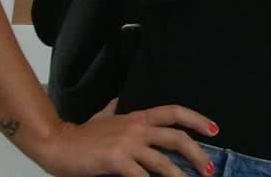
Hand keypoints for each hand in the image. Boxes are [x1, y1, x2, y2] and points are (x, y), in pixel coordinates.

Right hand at [29, 104, 215, 176]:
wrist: (56, 143)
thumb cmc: (79, 134)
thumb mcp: (102, 117)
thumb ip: (114, 110)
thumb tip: (117, 101)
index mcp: (137, 117)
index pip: (174, 113)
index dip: (197, 120)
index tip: (214, 130)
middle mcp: (137, 128)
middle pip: (176, 138)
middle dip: (197, 154)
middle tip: (209, 168)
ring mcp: (127, 144)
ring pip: (163, 162)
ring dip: (180, 175)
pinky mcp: (116, 161)